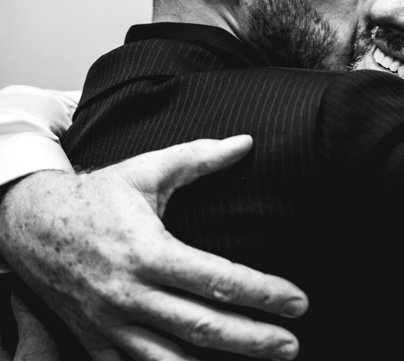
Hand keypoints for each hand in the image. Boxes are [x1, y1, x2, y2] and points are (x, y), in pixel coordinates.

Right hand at [0, 136, 305, 360]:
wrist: (28, 226)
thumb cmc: (96, 197)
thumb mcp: (147, 171)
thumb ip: (200, 157)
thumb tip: (247, 141)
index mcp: (147, 252)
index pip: (217, 280)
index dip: (263, 293)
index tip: (298, 301)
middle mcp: (129, 294)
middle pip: (203, 326)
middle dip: (253, 338)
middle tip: (292, 344)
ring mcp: (111, 324)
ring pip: (172, 359)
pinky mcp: (97, 342)